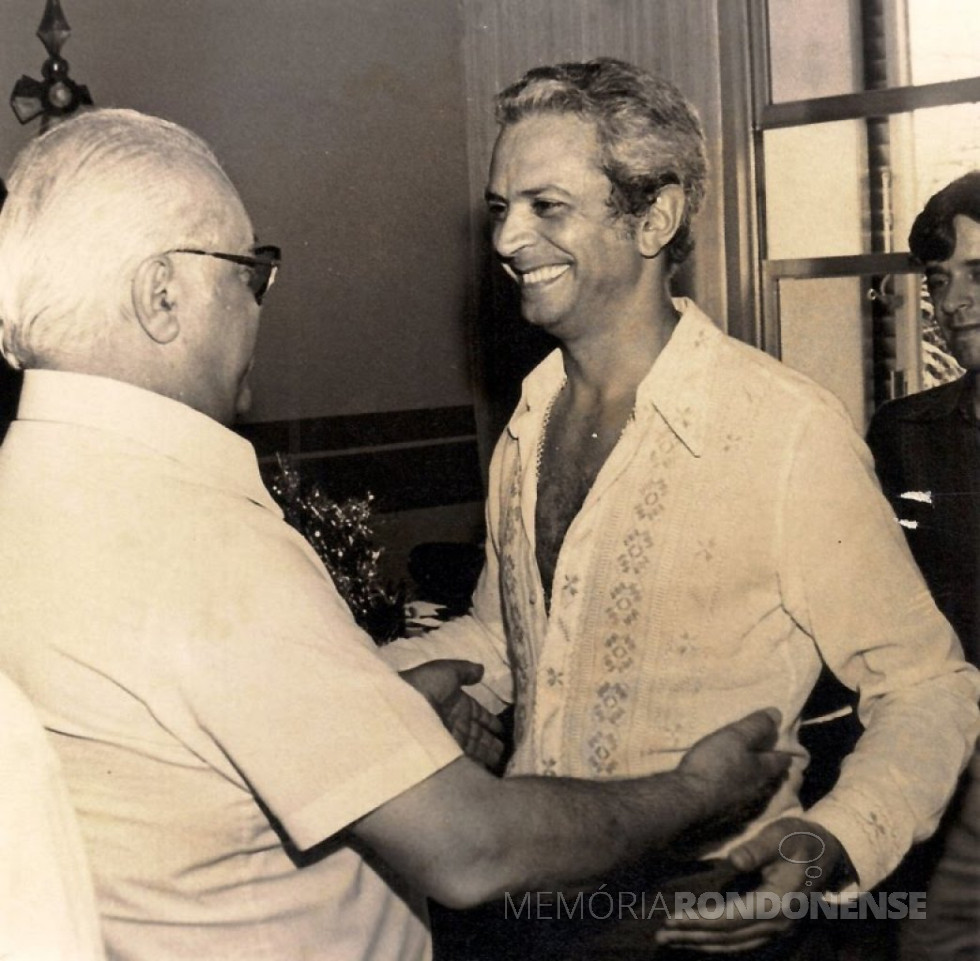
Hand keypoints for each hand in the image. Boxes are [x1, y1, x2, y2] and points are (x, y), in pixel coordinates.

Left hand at [400, 659, 504, 770]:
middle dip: (490, 741)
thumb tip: (482, 670)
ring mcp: (449, 738)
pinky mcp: (446, 754)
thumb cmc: (425, 686)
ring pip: (473, 748)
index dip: (489, 720)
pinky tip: (487, 770)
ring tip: (500, 762)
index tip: (501, 729)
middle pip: (476, 734)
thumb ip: (465, 671)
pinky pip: (465, 760)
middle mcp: (453, 722)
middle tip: (505, 751)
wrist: (400, 708)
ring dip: (486, 754)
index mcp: (455, 702)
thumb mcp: (446, 671)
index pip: (477, 713)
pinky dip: (475, 764)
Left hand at [657, 817, 848, 952]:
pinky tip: (700, 941)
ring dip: (702, 944)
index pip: (729, 918)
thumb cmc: (800, 839)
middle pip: (727, 936)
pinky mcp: (775, 928)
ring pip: (734, 944)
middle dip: (692, 936)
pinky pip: (742, 942)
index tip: (671, 918)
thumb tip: (733, 860)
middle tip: (661, 936)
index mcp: (776, 902)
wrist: (829, 851)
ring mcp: (778, 929)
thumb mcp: (779, 835)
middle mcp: (777, 923)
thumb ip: (757, 849)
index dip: (699, 920)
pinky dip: (719, 944)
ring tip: (672, 942)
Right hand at [676, 709, 790, 838]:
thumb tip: (778, 714)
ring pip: (757, 794)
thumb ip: (755, 726)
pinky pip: (740, 804)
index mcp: (762, 770)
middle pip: (771, 781)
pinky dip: (741, 798)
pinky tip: (734, 797)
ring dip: (759, 787)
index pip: (779, 762)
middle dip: (774, 773)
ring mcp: (742, 806)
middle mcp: (757, 790)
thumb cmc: (713, 764)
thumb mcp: (734, 737)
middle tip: (776, 768)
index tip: (789, 755)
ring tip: (757, 781)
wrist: (688, 801)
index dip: (784, 756)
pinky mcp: (726, 816)